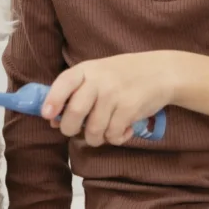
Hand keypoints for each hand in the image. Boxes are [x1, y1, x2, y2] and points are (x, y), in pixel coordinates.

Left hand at [42, 52, 174, 146]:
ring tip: (103, 131)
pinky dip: (116, 138)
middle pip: (75, 113)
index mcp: (87, 69)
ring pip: (94, 130)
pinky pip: (113, 135)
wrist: (161, 72)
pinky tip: (122, 129)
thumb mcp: (97, 75)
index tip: (47, 115)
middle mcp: (99, 80)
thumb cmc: (123, 75)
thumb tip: (53, 121)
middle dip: (70, 129)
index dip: (52, 100)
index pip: (64, 83)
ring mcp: (115, 94)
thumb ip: (75, 94)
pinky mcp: (130, 109)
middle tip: (76, 130)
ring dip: (95, 138)